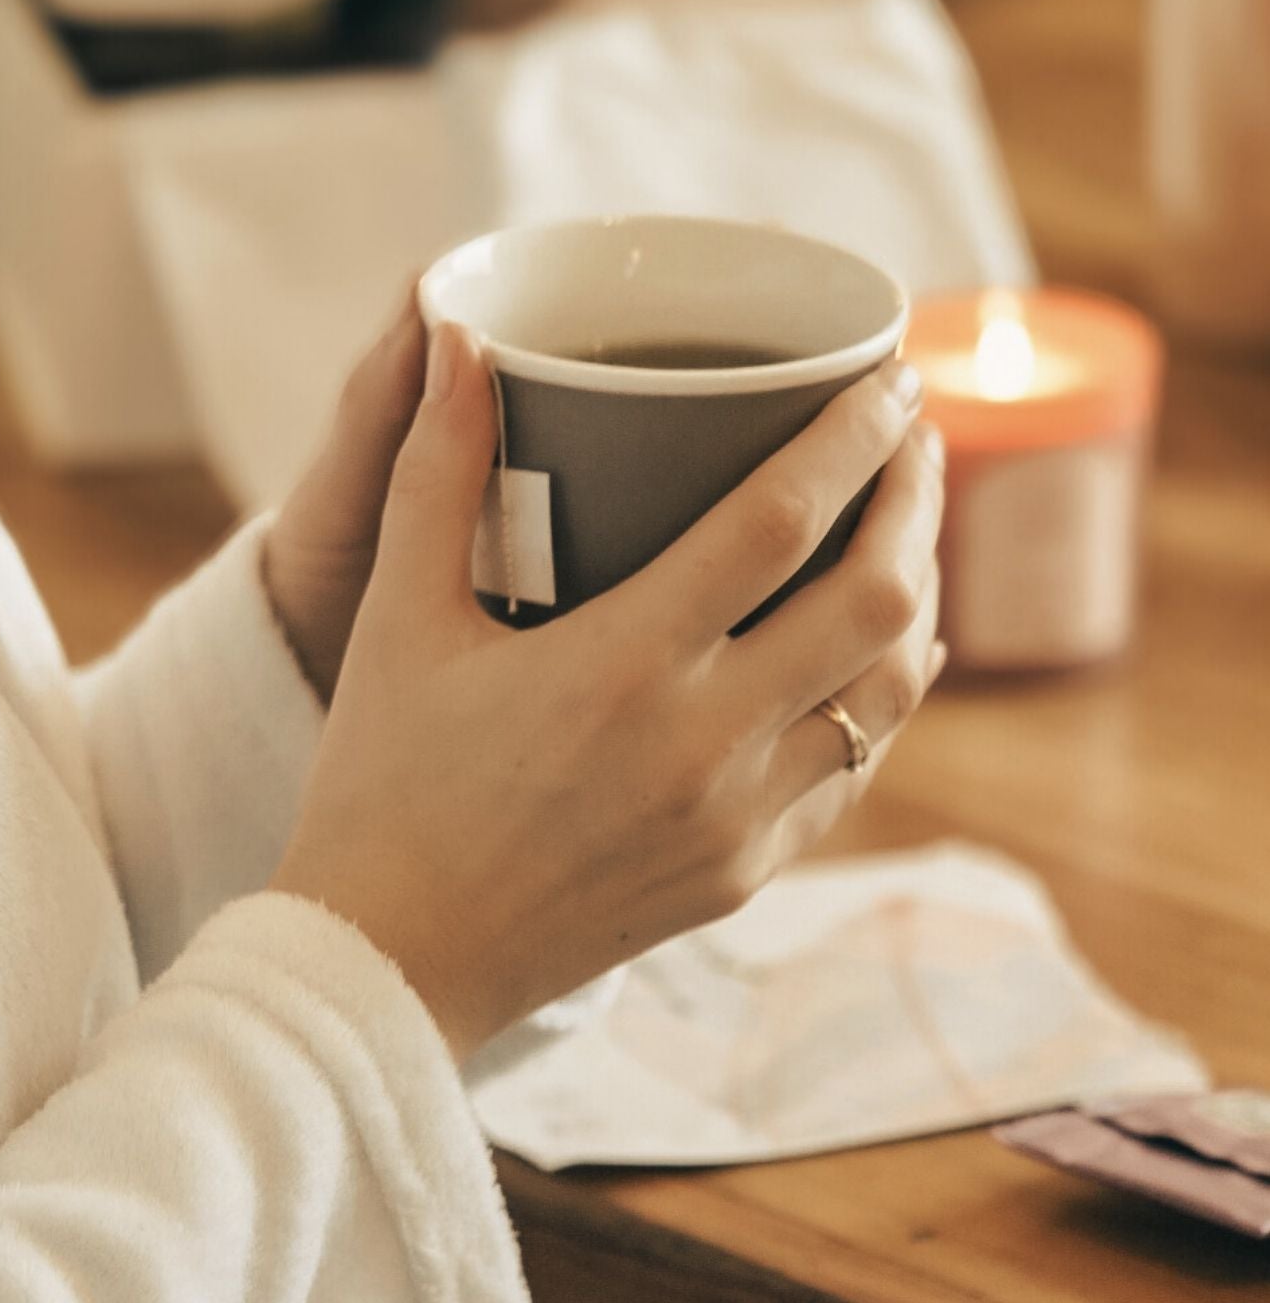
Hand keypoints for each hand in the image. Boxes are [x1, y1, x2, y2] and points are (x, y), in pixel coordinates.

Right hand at [274, 326, 945, 1061]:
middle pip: (873, 599)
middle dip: (915, 501)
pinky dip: (883, 696)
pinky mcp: (746, 873)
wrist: (393, 963)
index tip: (889, 377)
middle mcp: (700, 743)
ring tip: (907, 530)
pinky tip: (881, 651)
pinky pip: (854, 769)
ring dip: (918, 596)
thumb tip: (456, 338)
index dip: (853, 436)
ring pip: (887, 691)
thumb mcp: (397, 619)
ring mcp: (737, 819)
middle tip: (912, 437)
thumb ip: (434, 469)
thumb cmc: (384, 784)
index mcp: (618, 665)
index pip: (779, 521)